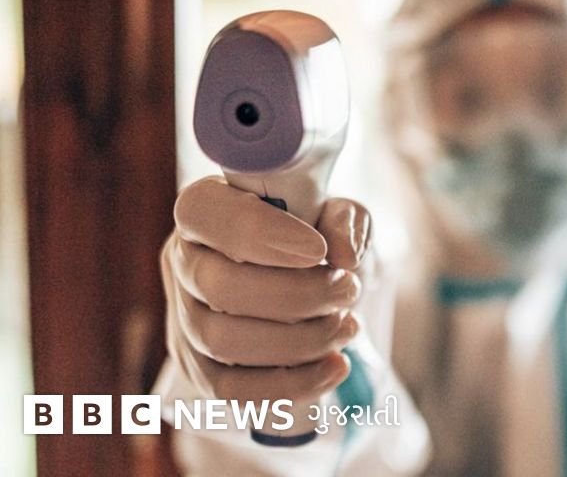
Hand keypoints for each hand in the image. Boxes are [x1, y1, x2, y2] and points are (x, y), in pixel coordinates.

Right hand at [160, 176, 371, 403]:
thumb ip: (345, 221)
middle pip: (220, 287)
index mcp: (205, 209)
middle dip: (299, 295)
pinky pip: (232, 391)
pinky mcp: (200, 368)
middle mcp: (184, 261)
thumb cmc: (316, 238)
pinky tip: (336, 365)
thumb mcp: (339, 215)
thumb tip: (345, 252)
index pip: (203, 213)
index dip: (259, 231)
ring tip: (347, 325)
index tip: (319, 250)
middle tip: (349, 289)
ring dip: (301, 340)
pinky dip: (292, 385)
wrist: (311, 285)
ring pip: (224, 342)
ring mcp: (185, 319)